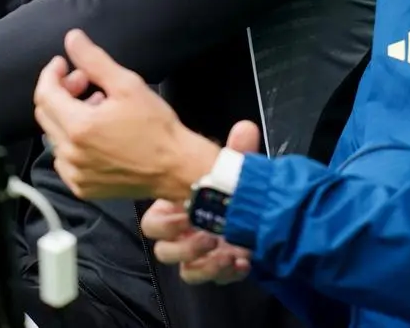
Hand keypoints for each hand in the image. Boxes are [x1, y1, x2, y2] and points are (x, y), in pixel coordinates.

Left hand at [33, 29, 219, 200]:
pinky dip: (73, 141)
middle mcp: (70, 153)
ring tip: (98, 108)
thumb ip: (94, 61)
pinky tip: (96, 134)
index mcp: (78, 126)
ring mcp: (75, 173)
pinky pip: (64, 159)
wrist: (175, 168)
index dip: (51, 73)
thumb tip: (72, 39)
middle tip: (85, 82)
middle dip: (60, 92)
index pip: (45, 94)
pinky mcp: (82, 187)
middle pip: (46, 114)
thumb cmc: (155, 126)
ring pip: (55, 136)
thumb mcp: (127, 85)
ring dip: (68, 116)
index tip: (63, 63)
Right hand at [140, 120, 259, 285]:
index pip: (153, 224)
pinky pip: (212, 280)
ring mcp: (198, 254)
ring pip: (186, 272)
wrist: (257, 209)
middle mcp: (181, 234)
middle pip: (164, 252)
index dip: (166, 224)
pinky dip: (226, 273)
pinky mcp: (216, 269)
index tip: (187, 214)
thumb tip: (245, 129)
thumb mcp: (233, 166)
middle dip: (185, 247)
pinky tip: (242, 262)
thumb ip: (237, 151)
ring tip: (227, 253)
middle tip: (209, 236)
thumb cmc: (231, 186)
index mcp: (174, 208)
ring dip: (205, 265)